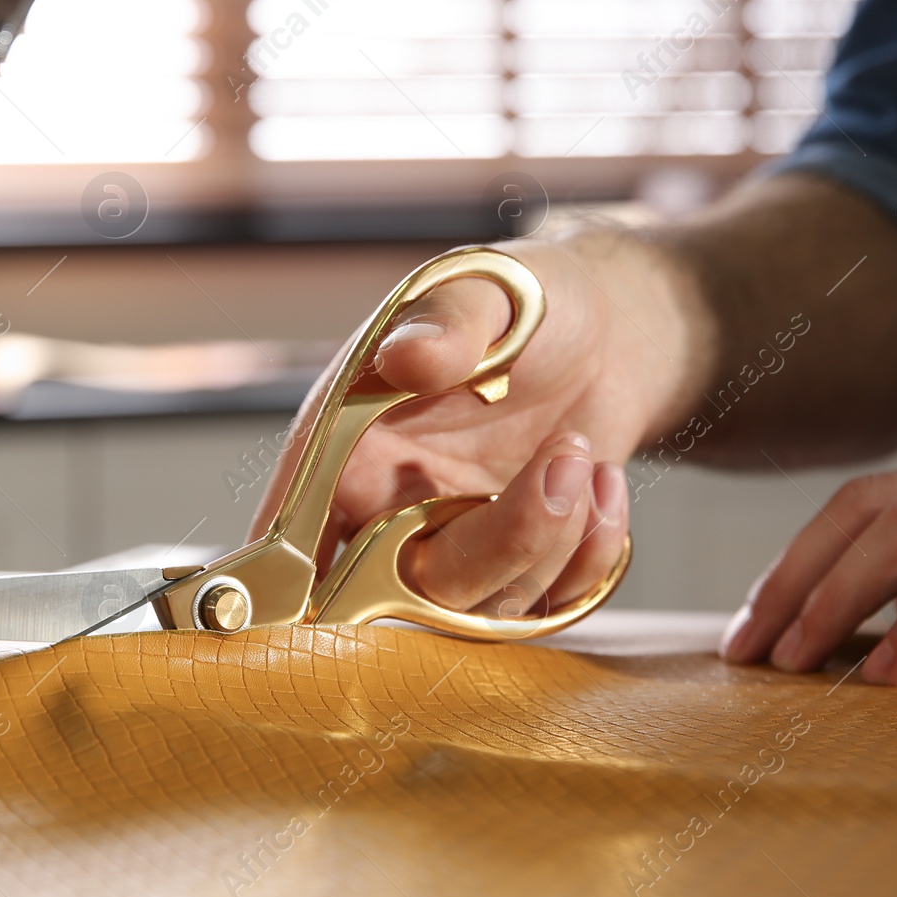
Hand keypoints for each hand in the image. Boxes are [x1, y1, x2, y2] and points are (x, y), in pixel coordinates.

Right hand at [250, 236, 701, 616]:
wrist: (606, 326)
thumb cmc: (524, 301)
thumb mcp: (482, 290)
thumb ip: (445, 324)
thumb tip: (410, 357)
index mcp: (345, 443)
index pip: (290, 530)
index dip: (289, 578)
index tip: (323, 604)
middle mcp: (388, 504)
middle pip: (399, 590)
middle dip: (496, 544)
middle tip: (562, 464)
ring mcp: (453, 542)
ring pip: (481, 604)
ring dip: (553, 537)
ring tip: (583, 452)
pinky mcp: (516, 564)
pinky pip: (547, 606)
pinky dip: (591, 556)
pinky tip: (604, 485)